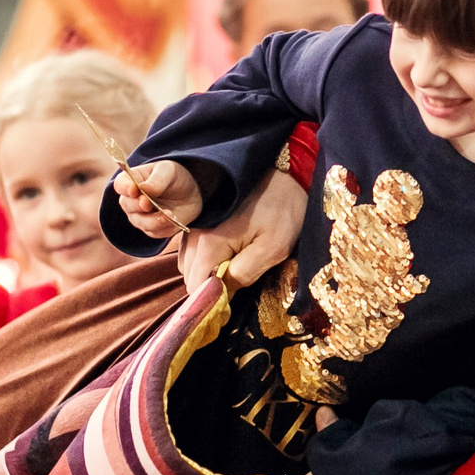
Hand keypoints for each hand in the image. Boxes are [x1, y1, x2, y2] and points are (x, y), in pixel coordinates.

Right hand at [113, 161, 202, 238]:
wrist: (189, 194)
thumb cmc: (173, 177)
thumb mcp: (168, 171)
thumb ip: (157, 179)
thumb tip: (144, 188)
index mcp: (130, 181)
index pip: (120, 185)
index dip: (125, 188)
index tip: (134, 189)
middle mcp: (131, 201)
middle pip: (128, 205)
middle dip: (138, 205)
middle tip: (148, 203)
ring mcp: (140, 217)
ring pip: (141, 222)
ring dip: (154, 220)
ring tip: (169, 214)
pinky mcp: (153, 229)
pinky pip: (155, 232)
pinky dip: (165, 227)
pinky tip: (174, 220)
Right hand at [182, 167, 303, 289]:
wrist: (285, 171)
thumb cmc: (283, 209)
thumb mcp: (273, 247)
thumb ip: (244, 274)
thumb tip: (221, 294)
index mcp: (209, 241)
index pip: (195, 286)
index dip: (211, 301)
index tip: (230, 304)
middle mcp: (193, 232)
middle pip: (189, 276)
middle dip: (209, 286)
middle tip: (238, 283)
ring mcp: (194, 224)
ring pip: (188, 263)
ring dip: (207, 272)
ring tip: (235, 266)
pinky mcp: (199, 219)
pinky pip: (192, 249)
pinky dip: (205, 258)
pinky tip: (228, 253)